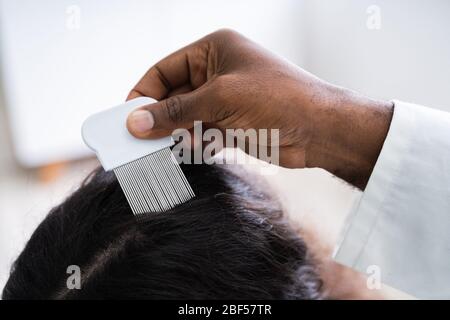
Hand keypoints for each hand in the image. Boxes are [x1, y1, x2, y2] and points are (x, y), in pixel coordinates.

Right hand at [126, 29, 392, 188]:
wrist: (319, 130)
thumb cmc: (277, 99)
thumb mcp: (219, 99)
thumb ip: (175, 113)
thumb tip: (136, 122)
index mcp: (214, 50)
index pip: (165, 69)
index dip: (144, 92)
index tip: (126, 115)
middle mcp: (218, 72)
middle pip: (174, 95)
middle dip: (157, 117)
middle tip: (134, 140)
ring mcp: (226, 101)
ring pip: (186, 118)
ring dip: (172, 135)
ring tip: (151, 153)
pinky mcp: (233, 125)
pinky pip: (201, 134)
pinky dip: (191, 145)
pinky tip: (179, 156)